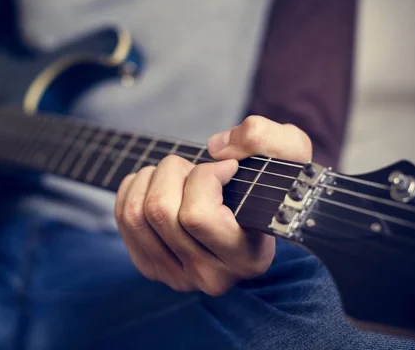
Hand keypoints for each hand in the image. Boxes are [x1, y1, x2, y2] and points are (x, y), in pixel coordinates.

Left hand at [114, 115, 312, 295]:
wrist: (259, 211)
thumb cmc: (271, 181)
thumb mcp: (290, 151)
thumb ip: (266, 138)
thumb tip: (216, 148)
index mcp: (247, 258)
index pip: (197, 216)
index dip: (204, 177)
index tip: (226, 167)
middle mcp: (209, 276)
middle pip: (160, 211)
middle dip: (172, 171)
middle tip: (193, 166)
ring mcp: (175, 275)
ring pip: (138, 214)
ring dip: (150, 178)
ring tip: (173, 173)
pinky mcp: (151, 267)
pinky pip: (124, 220)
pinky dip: (132, 189)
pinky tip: (153, 183)